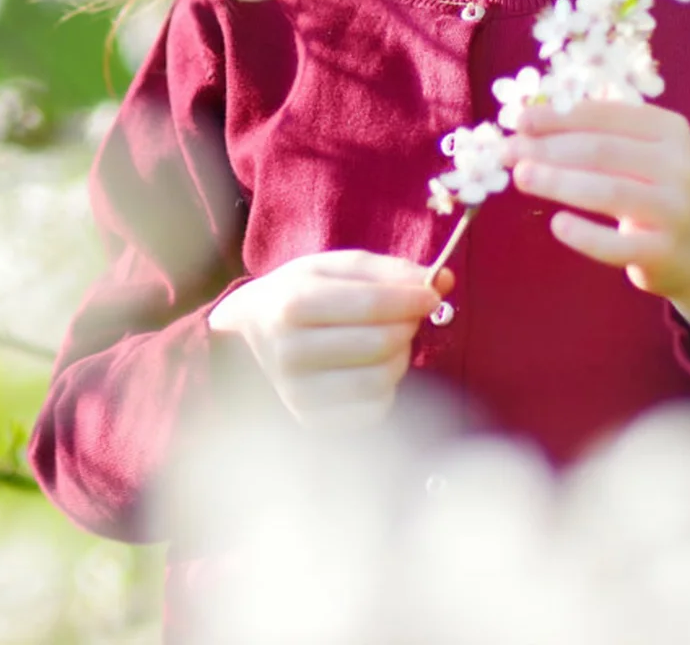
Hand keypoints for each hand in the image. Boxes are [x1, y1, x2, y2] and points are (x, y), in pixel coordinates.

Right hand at [207, 250, 454, 430]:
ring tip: (389, 340)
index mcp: (292, 303)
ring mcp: (298, 393)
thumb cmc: (297, 295)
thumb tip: (442, 279)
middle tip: (408, 315)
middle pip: (379, 344)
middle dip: (406, 325)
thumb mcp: (331, 268)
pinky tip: (373, 368)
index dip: (411, 298)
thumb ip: (387, 270)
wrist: (247, 339)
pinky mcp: (311, 421)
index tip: (433, 293)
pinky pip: (373, 410)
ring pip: (380, 380)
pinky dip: (387, 387)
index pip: (370, 305)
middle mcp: (291, 352)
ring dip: (400, 357)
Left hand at [505, 99, 689, 354]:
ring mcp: (674, 210)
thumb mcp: (644, 151)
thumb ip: (599, 133)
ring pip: (608, 191)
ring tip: (521, 176)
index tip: (519, 121)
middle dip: (548, 149)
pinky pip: (617, 245)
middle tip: (507, 151)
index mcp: (669, 130)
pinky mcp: (664, 252)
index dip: (558, 117)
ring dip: (558, 182)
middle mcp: (678, 166)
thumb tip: (530, 121)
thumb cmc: (656, 188)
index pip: (605, 116)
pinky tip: (556, 224)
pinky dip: (585, 235)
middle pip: (601, 151)